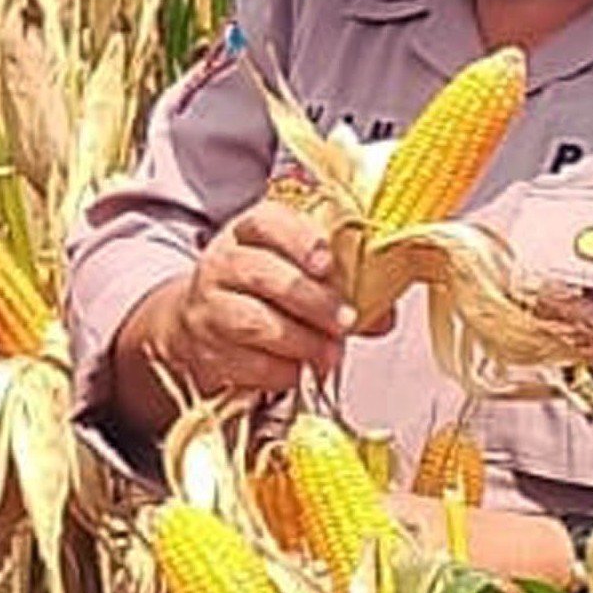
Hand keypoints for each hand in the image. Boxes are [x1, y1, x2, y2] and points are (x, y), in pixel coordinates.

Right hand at [136, 201, 350, 403]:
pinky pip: (251, 363)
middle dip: (312, 300)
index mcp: (251, 231)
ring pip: (255, 322)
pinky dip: (283, 370)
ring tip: (330, 352)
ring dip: (302, 341)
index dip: (300, 241)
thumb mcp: (299, 269)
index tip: (328, 264)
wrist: (209, 320)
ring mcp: (211, 306)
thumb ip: (344, 284)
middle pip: (262, 274)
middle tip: (346, 319)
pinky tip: (301, 367)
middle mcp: (224, 263)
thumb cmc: (264, 289)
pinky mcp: (210, 349)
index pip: (268, 222)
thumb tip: (382, 315)